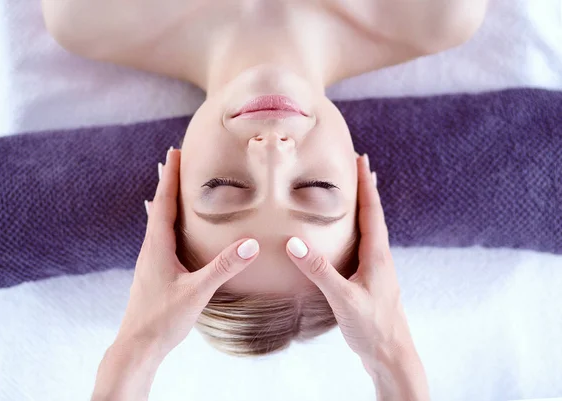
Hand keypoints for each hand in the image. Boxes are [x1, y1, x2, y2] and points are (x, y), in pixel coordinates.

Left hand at [118, 148, 259, 354]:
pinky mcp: (153, 272)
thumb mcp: (197, 292)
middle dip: (168, 182)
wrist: (137, 347)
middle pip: (158, 207)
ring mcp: (150, 261)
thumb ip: (224, 267)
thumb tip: (252, 244)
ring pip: (158, 222)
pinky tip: (174, 230)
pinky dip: (168, 222)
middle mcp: (150, 249)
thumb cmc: (163, 320)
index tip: (173, 152)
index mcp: (158, 246)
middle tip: (176, 160)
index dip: (169, 177)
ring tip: (177, 187)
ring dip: (167, 201)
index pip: (163, 203)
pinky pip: (160, 237)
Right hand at [286, 154, 428, 399]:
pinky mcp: (370, 281)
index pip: (372, 210)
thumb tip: (294, 242)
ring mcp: (377, 269)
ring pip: (370, 230)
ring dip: (362, 208)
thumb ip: (319, 270)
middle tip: (357, 166)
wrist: (391, 355)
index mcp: (377, 255)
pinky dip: (356, 230)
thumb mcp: (343, 298)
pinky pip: (364, 246)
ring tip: (351, 193)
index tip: (362, 159)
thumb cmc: (372, 327)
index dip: (366, 184)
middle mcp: (380, 257)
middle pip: (374, 215)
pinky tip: (345, 238)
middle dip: (365, 189)